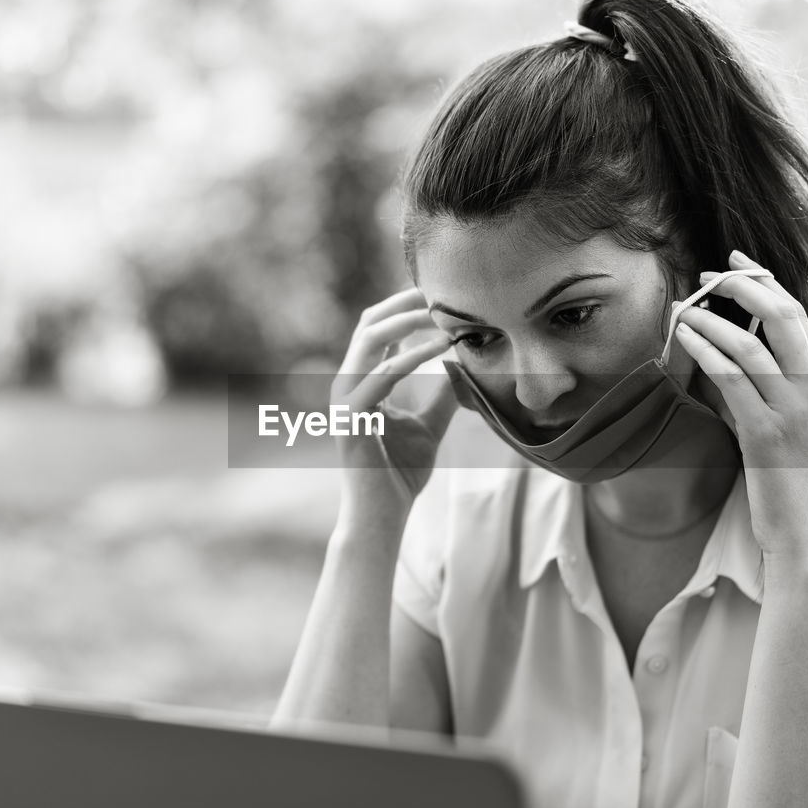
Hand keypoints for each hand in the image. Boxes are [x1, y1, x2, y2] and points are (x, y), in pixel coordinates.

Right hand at [332, 287, 456, 512]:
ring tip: (442, 313)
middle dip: (404, 303)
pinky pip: (382, 377)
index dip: (404, 307)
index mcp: (360, 383)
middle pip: (369, 324)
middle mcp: (347, 385)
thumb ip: (441, 397)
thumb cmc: (400, 474)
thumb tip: (464, 369)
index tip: (441, 294)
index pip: (377, 330)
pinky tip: (442, 348)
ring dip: (407, 321)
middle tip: (442, 291)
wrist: (381, 516)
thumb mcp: (429, 426)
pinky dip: (413, 357)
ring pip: (370, 340)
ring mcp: (343, 400)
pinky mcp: (350, 419)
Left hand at [671, 251, 807, 562]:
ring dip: (711, 319)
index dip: (763, 281)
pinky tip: (683, 340)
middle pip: (782, 315)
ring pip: (751, 345)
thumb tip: (725, 351)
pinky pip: (732, 381)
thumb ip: (764, 385)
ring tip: (683, 308)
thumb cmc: (789, 477)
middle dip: (741, 286)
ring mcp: (792, 410)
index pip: (795, 313)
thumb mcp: (784, 421)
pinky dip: (705, 353)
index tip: (734, 261)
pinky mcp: (766, 434)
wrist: (805, 531)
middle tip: (706, 274)